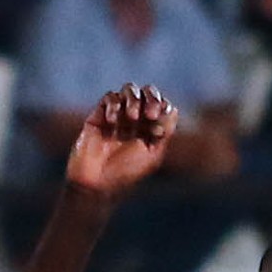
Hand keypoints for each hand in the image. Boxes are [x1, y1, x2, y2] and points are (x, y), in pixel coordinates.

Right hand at [66, 84, 177, 198]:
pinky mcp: (99, 114)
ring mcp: (118, 115)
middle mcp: (136, 120)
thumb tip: (174, 110)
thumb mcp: (152, 155)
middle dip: (151, 98)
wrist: (97, 181)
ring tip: (131, 117)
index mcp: (151, 128)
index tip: (158, 126)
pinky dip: (113, 106)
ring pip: (129, 90)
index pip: (162, 105)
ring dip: (133, 99)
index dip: (163, 107)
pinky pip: (109, 97)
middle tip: (149, 114)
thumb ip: (164, 132)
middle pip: (147, 92)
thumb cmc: (126, 173)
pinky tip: (111, 122)